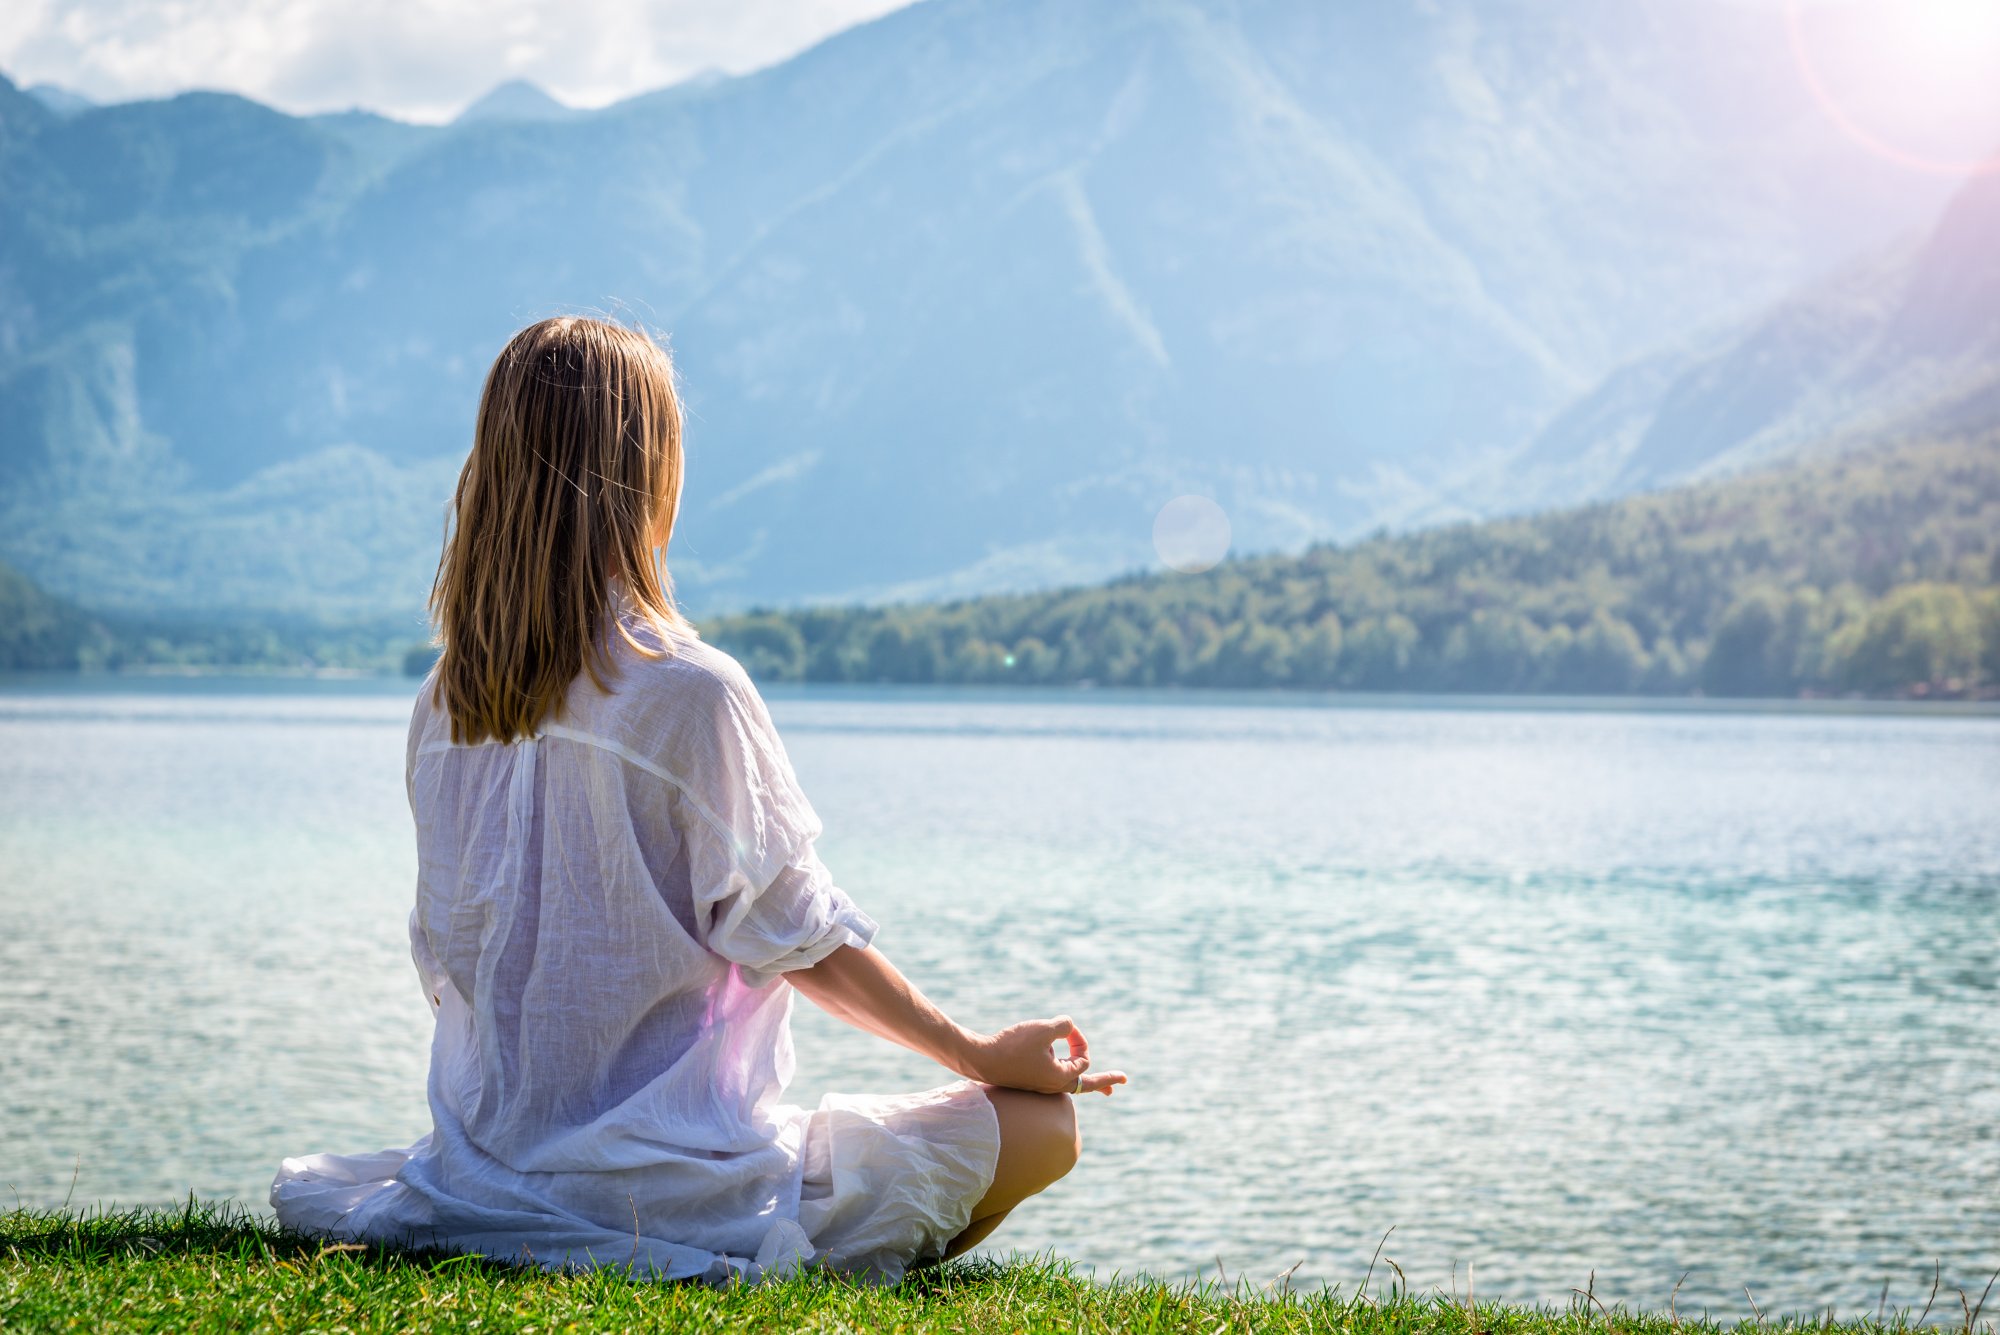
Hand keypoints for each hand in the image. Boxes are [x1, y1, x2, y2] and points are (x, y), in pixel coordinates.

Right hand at [958, 1015, 1126, 1095]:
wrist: (980, 1059)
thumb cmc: (1011, 1046)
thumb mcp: (1043, 1029)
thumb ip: (1065, 1025)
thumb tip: (1068, 1028)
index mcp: (1060, 1078)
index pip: (1083, 1059)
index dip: (1079, 1040)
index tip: (1065, 1029)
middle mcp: (1053, 1086)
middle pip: (1087, 1084)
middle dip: (1105, 1081)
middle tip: (1123, 1080)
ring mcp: (1041, 1085)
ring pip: (1071, 1082)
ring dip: (1087, 1079)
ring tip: (1104, 1086)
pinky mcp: (1030, 1081)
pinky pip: (1056, 1079)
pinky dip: (1067, 1074)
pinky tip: (1065, 1071)